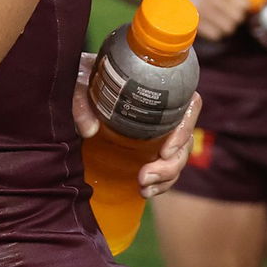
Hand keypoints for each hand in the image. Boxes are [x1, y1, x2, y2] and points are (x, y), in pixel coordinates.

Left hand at [73, 54, 202, 198]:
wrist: (77, 83)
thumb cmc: (84, 74)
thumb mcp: (79, 78)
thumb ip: (80, 99)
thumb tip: (88, 130)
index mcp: (156, 87)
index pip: (189, 105)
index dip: (184, 130)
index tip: (164, 151)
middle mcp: (163, 109)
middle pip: (185, 140)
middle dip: (170, 166)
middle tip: (144, 177)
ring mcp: (158, 130)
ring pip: (178, 157)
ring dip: (166, 178)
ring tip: (144, 189)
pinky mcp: (149, 146)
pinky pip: (166, 167)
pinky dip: (160, 183)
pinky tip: (145, 191)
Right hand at [174, 0, 266, 39]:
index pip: (244, 3)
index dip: (244, 6)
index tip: (240, 5)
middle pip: (237, 17)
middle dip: (236, 17)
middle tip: (229, 13)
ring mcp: (202, 11)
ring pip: (228, 28)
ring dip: (227, 26)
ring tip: (221, 20)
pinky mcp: (195, 23)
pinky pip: (216, 35)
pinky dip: (216, 32)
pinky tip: (212, 25)